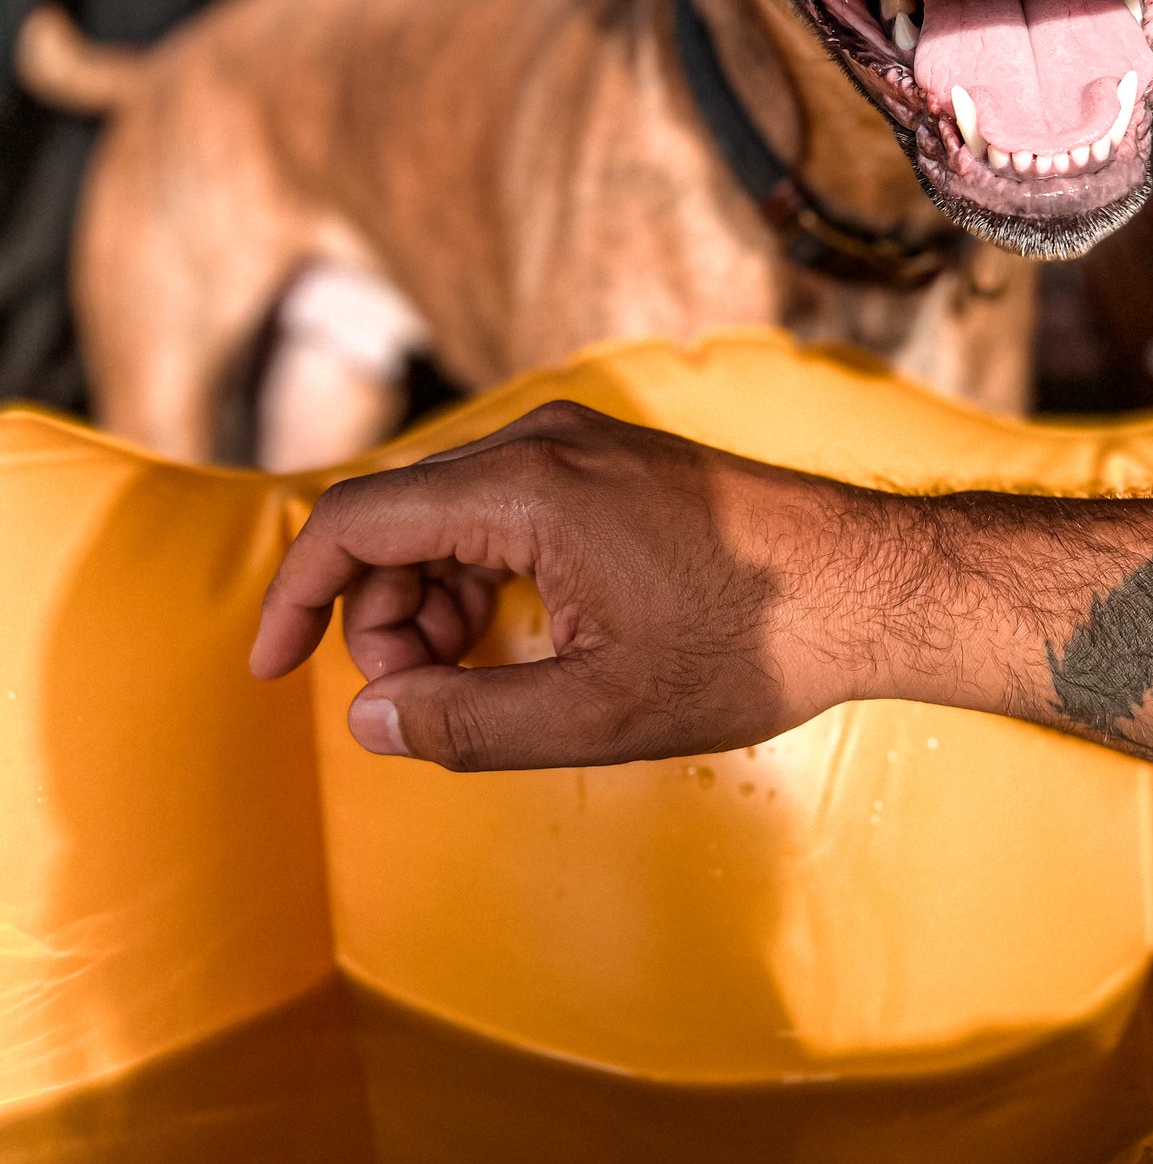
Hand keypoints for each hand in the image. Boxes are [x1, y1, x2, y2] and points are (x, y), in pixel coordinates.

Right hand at [249, 402, 977, 769]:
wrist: (870, 586)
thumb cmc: (753, 642)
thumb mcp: (602, 711)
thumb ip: (470, 723)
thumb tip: (372, 721)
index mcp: (529, 485)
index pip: (358, 519)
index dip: (297, 595)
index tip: (271, 667)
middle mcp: (544, 440)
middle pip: (401, 519)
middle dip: (380, 615)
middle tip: (423, 700)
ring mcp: (580, 443)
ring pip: (448, 515)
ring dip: (432, 601)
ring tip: (480, 677)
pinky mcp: (607, 462)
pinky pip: (502, 508)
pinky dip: (482, 575)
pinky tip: (520, 637)